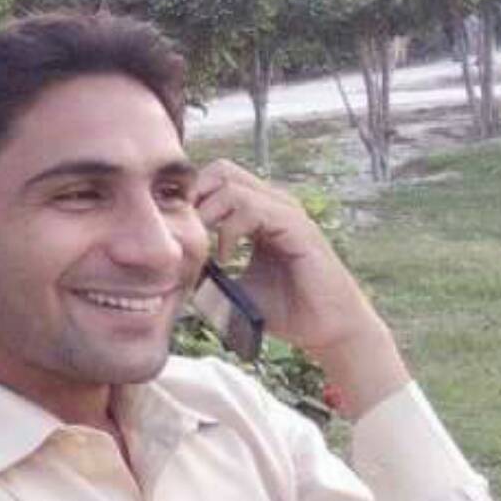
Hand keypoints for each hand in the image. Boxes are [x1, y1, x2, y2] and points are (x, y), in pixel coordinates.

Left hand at [195, 160, 409, 416]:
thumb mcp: (236, 291)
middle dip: (195, 199)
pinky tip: (225, 257)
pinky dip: (230, 229)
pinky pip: (253, 208)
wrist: (327, 330)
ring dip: (208, 214)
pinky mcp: (298, 228)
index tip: (178, 235)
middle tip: (187, 236)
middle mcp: (274, 205)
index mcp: (259, 214)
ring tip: (205, 250)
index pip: (216, 182)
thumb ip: (210, 277)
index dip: (191, 201)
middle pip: (221, 171)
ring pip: (232, 184)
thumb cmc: (287, 311)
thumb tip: (174, 275)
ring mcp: (287, 212)